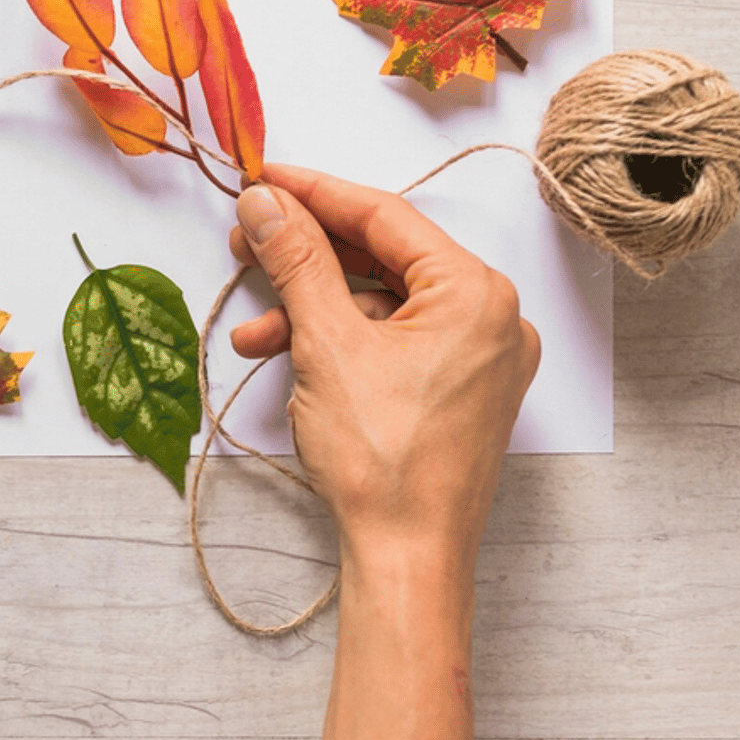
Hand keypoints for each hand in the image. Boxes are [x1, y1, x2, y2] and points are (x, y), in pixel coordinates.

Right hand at [228, 163, 539, 557]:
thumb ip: (297, 260)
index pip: (385, 215)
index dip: (315, 192)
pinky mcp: (459, 392)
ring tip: (253, 330)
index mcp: (477, 293)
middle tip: (247, 242)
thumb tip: (266, 203)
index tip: (263, 180)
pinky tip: (287, 358)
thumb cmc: (383, 461)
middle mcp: (492, 317)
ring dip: (312, 309)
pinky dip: (341, 345)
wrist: (407, 559)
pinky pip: (394, 342)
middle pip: (384, 257)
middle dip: (307, 256)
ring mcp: (479, 358)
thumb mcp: (327, 344)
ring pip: (382, 305)